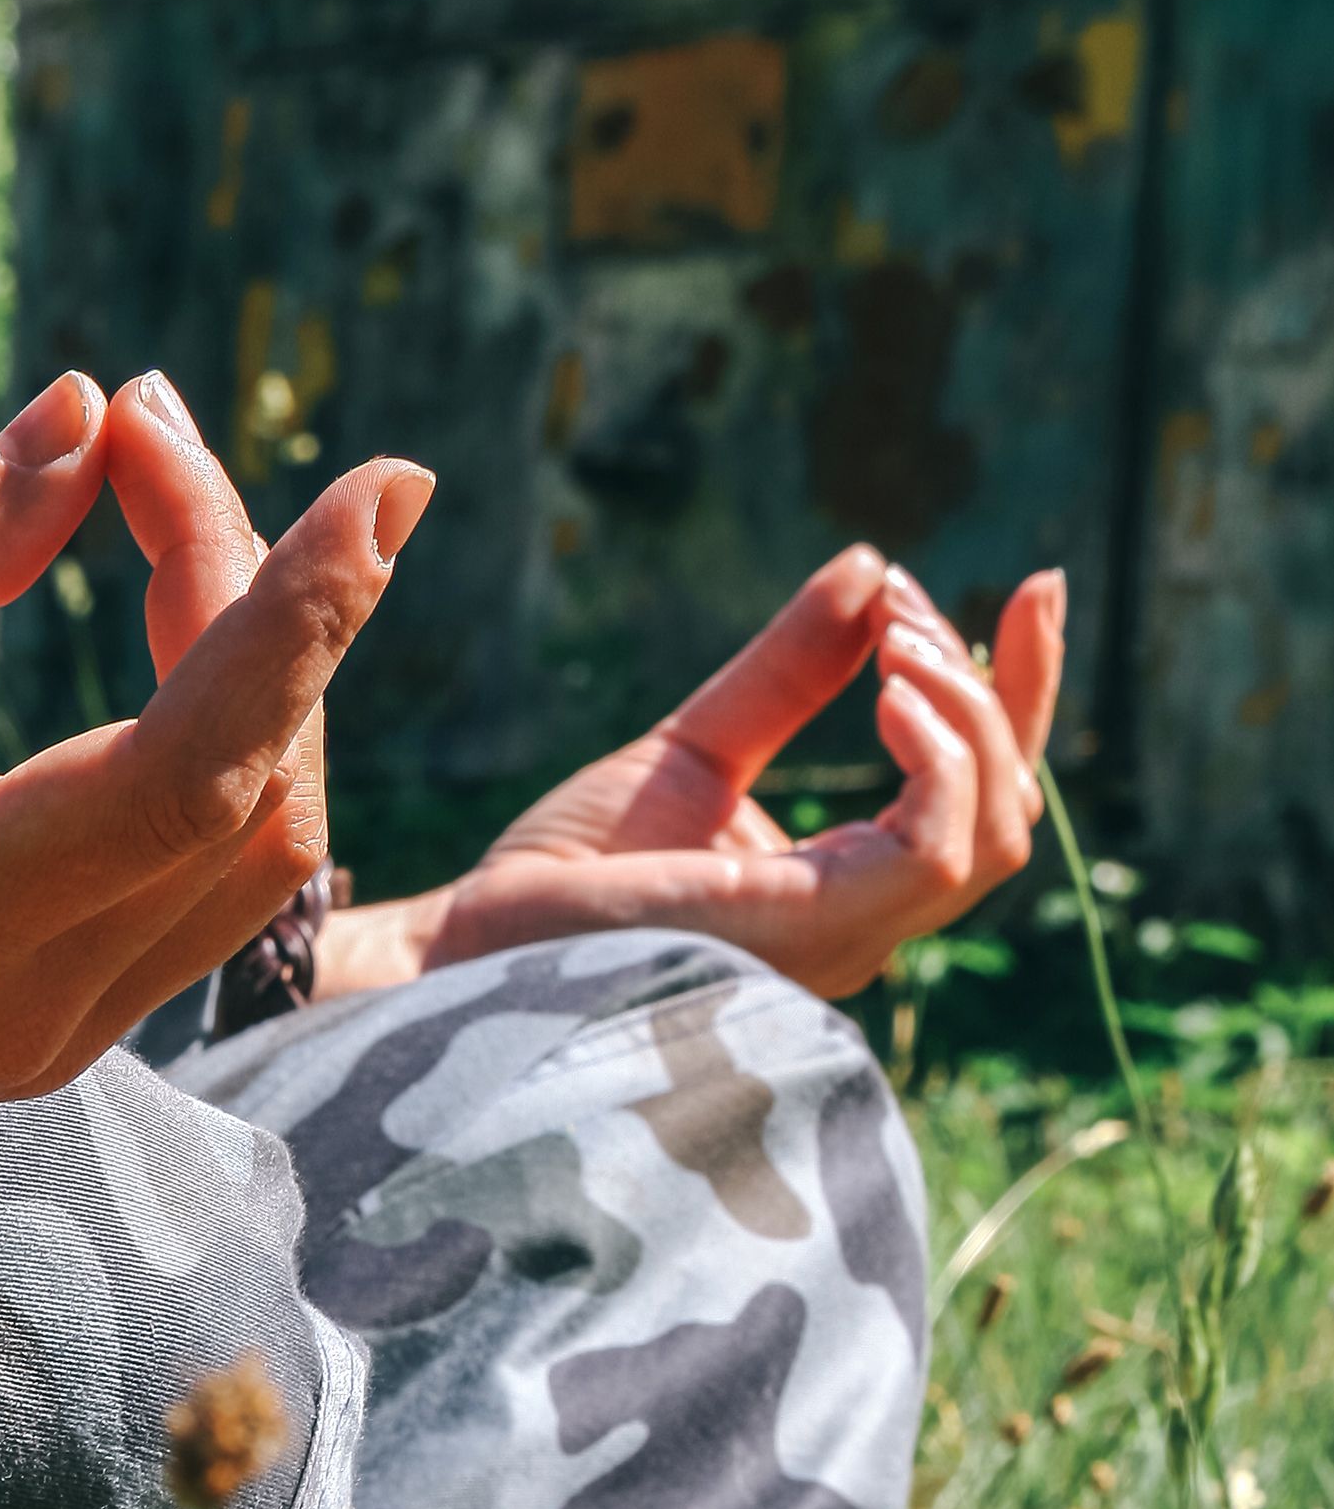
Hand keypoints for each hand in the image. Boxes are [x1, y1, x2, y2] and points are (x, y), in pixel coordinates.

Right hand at [0, 373, 429, 1211]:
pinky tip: (175, 625)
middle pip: (252, 796)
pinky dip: (224, 742)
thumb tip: (82, 414)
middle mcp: (28, 1015)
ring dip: (258, 671)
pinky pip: (202, 881)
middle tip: (146, 423)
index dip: (297, 624)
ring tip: (157, 495)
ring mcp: (54, 1039)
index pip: (189, 778)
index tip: (377, 488)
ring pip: (256, 851)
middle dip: (253, 595)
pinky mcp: (52, 1028)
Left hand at [317, 548, 1063, 1003]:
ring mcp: (844, 938)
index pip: (980, 798)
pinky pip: (935, 852)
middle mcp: (861, 926)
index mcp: (844, 890)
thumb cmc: (568, 872)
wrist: (473, 940)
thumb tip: (871, 568)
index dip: (1022, 692)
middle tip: (911, 608)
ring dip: (969, 712)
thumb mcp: (698, 744)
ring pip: (991, 829)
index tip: (1035, 585)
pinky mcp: (812, 933)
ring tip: (895, 640)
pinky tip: (886, 688)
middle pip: (1008, 812)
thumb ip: (788, 670)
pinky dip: (938, 760)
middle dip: (996, 689)